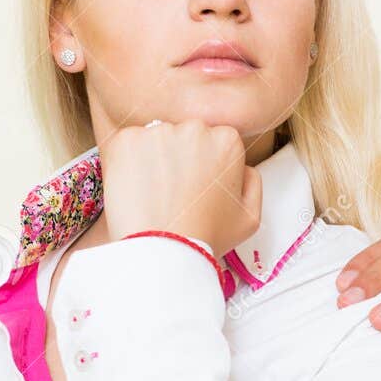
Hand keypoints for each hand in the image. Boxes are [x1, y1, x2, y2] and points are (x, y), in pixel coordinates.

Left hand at [97, 119, 261, 258]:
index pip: (216, 140)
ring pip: (157, 139)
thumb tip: (242, 167)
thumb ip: (252, 182)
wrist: (163, 251)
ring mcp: (158, 132)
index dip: (208, 165)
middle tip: (177, 193)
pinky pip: (127, 145)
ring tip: (156, 194)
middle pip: (186, 135)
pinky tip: (137, 189)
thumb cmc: (205, 238)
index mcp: (227, 141)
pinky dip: (128, 163)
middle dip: (182, 157)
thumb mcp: (250, 217)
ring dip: (155, 159)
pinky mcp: (127, 140)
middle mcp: (194, 129)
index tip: (200, 187)